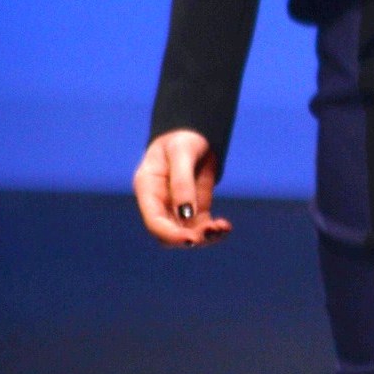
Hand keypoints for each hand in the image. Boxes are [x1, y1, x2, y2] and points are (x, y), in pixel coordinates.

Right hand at [134, 128, 229, 245]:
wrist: (197, 133)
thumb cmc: (183, 137)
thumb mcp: (181, 152)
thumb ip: (181, 182)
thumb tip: (186, 214)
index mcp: (148, 188)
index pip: (154, 221)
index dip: (171, 235)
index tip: (191, 240)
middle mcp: (160, 203)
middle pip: (169, 234)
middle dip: (189, 238)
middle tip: (211, 231)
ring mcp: (177, 208)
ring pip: (187, 234)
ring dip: (205, 237)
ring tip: (223, 228)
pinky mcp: (195, 209)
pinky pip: (202, 227)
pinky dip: (214, 230)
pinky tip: (225, 227)